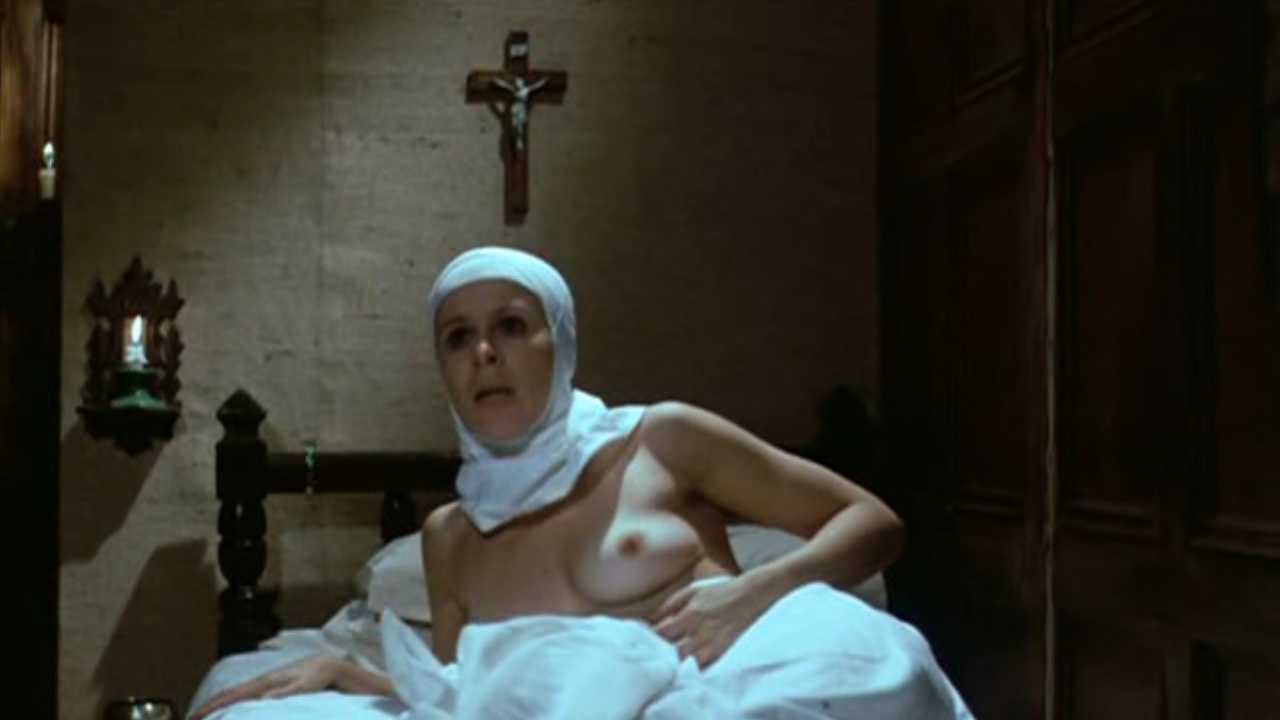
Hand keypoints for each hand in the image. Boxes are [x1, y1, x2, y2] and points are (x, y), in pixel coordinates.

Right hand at [188, 655, 342, 719]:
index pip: (231, 695)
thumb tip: (264, 698)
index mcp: (265, 682)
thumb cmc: (316, 676)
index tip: (194, 717)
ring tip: (201, 716)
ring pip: (234, 694)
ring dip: (217, 705)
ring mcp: (263, 683)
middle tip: (191, 719)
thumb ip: (285, 691)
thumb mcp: (304, 685)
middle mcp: (260, 681)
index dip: (211, 706)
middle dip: (207, 706)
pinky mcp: (268, 686)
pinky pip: (243, 695)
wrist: (328, 665)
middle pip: (228, 694)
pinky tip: (227, 711)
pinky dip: (230, 702)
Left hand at [650, 575, 777, 668]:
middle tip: (648, 661)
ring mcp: (710, 644)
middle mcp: (697, 631)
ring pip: (684, 663)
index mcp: (688, 614)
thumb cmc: (722, 591)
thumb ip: (672, 604)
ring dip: (672, 665)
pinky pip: (702, 667)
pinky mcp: (722, 652)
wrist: (753, 595)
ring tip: (663, 668)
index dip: (647, 641)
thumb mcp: (693, 590)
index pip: (660, 634)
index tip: (640, 645)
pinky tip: (683, 672)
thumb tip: (654, 619)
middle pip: (669, 652)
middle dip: (657, 656)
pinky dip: (691, 670)